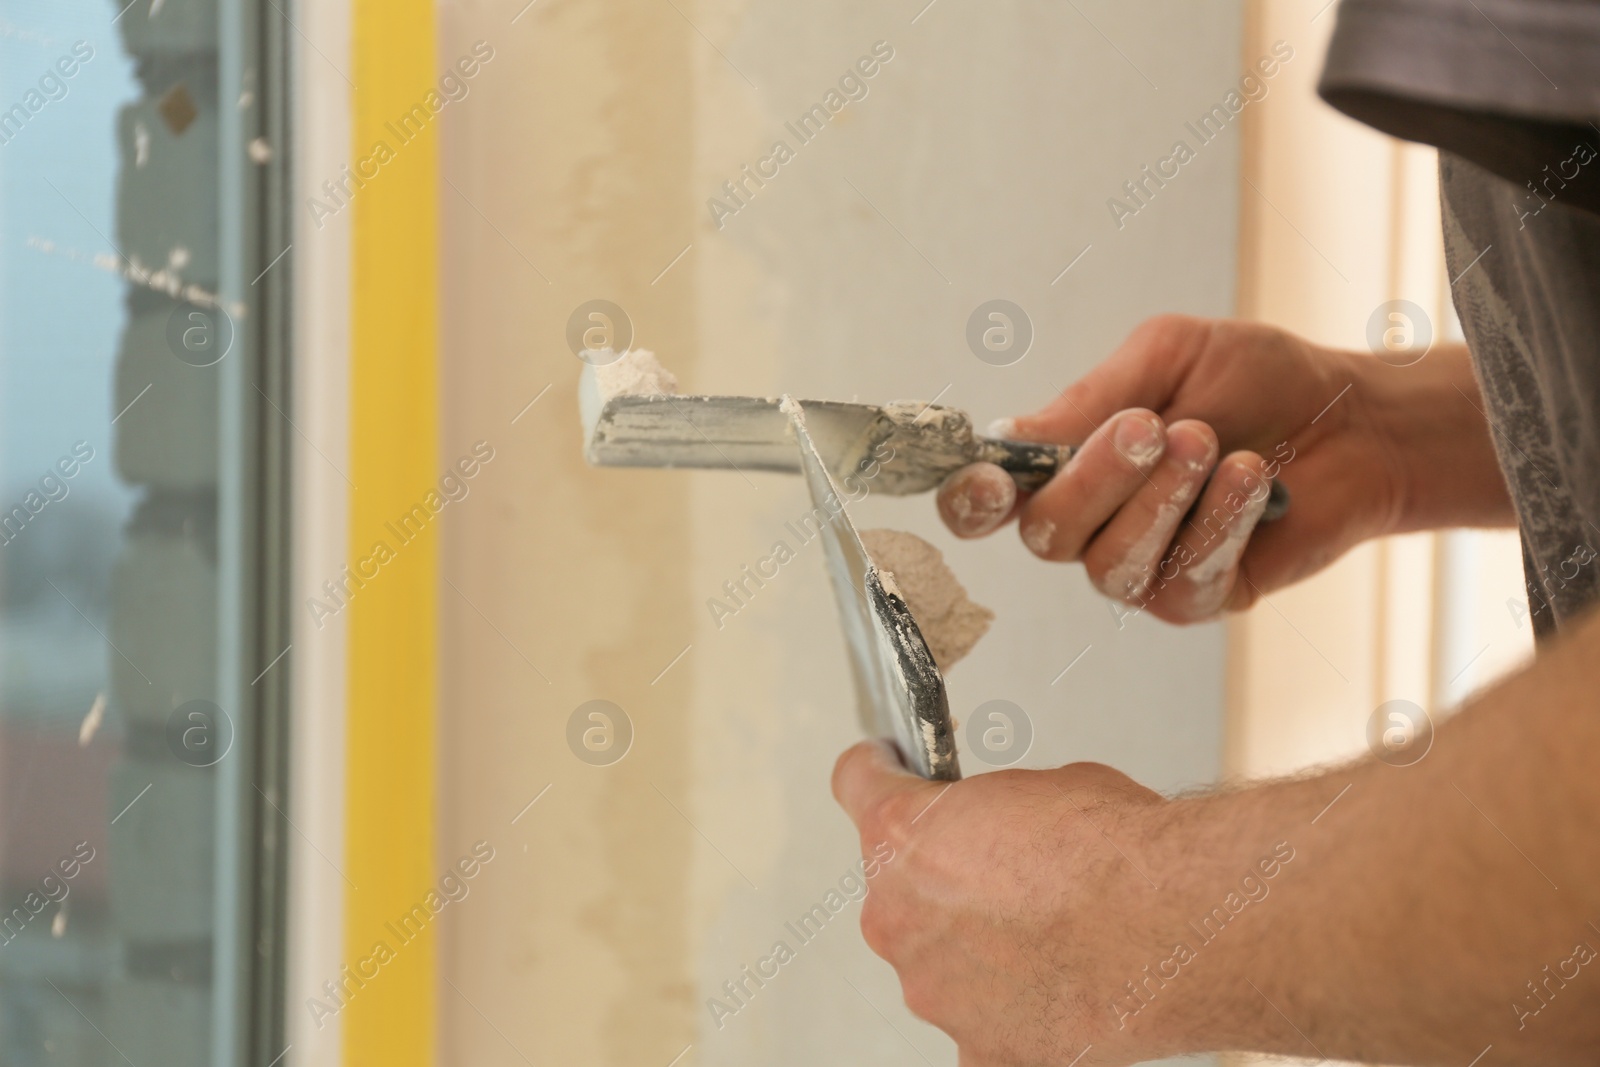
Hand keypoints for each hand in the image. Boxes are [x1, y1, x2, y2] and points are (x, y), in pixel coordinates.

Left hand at [832, 740, 1183, 1066]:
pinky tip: (1055, 986)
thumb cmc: (1121, 852)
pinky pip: (978, 1026)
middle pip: (896, 886)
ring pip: (935, 960)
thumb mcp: (1047, 785)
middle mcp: (899, 918)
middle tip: (1006, 871)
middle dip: (939, 875)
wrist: (1176, 925)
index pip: (857, 783)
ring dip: (973, 946)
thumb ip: (991, 810)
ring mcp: (935, 992)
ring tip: (1047, 932)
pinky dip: (1008, 1009)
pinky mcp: (982, 1050)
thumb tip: (1001, 823)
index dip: (880, 770)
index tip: (887, 770)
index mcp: (901, 836)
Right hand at [937, 315, 1501, 622]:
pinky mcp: (1195, 599)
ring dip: (1163, 499)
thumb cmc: (1255, 380)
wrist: (1353, 418)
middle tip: (1155, 426)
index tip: (992, 479)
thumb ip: (1086, 400)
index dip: (970, 500)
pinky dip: (1217, 523)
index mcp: (1064, 464)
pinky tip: (1252, 480)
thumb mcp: (1165, 357)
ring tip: (1214, 444)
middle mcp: (1090, 524)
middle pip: (1046, 533)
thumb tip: (1009, 440)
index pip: (985, 504)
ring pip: (1109, 565)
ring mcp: (1139, 568)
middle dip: (1097, 477)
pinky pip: (1178, 583)